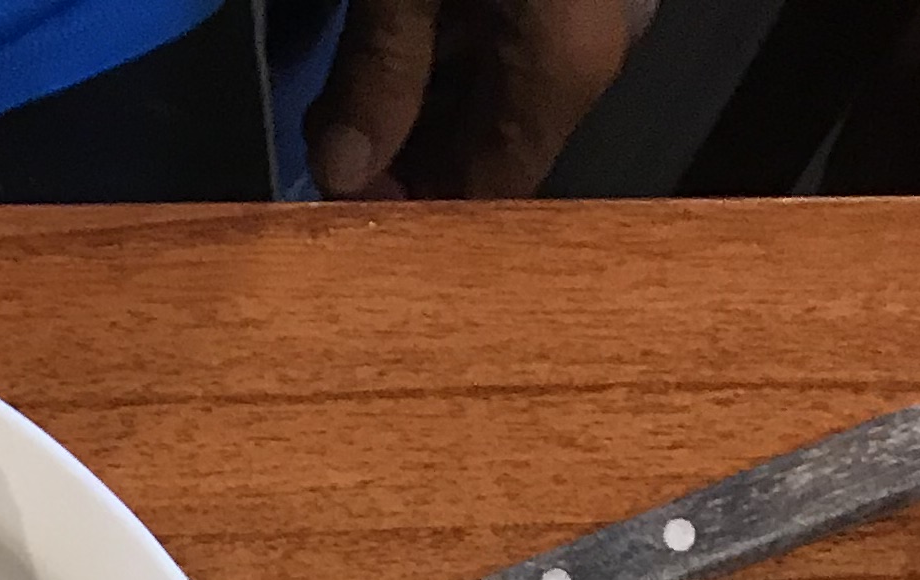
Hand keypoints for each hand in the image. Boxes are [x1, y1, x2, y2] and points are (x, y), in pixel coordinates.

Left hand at [308, 0, 651, 194]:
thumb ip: (377, 72)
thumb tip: (339, 171)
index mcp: (565, 65)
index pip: (494, 191)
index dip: (414, 217)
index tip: (337, 217)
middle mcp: (595, 45)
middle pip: (499, 142)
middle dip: (409, 158)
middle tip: (324, 156)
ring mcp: (589, 5)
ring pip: (499, 85)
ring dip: (421, 103)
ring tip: (339, 103)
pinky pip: (509, 32)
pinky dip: (447, 46)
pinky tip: (388, 44)